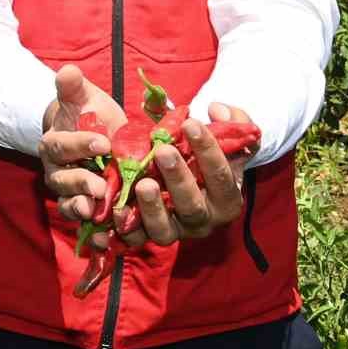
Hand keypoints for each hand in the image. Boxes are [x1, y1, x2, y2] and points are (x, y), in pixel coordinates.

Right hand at [38, 65, 126, 222]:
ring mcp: (70, 195)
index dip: (80, 144)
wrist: (92, 139)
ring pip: (70, 205)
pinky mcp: (87, 212)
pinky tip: (109, 241)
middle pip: (62, 180)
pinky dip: (95, 236)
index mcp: (54, 144)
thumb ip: (73, 88)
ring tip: (97, 213)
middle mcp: (57, 172)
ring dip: (82, 210)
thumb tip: (68, 70)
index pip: (61, 145)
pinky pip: (86, 227)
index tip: (104, 142)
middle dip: (81, 182)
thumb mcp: (83, 99)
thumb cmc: (89, 117)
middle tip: (101, 185)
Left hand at [118, 104, 253, 246]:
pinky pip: (136, 239)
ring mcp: (175, 230)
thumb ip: (230, 122)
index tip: (191, 123)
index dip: (208, 150)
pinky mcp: (149, 235)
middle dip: (178, 178)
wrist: (188, 179)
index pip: (221, 176)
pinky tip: (116, 211)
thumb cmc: (206, 156)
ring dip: (153, 207)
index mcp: (227, 198)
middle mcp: (203, 220)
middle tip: (163, 151)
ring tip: (142, 184)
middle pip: (192, 206)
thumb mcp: (225, 138)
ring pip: (165, 228)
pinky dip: (125, 229)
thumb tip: (217, 110)